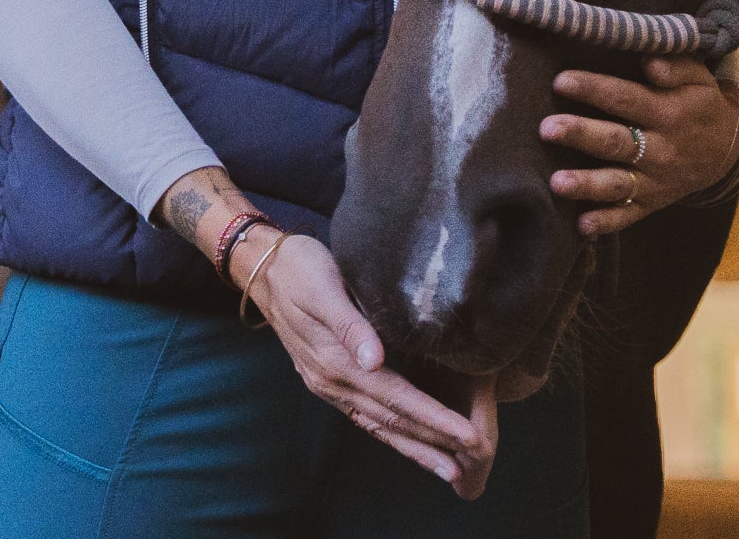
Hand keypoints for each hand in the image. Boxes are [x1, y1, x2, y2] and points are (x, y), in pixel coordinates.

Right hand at [240, 231, 496, 496]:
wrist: (262, 269)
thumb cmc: (299, 269)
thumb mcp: (323, 286)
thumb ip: (349, 326)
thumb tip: (374, 361)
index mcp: (335, 360)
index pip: (396, 397)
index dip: (434, 419)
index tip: (468, 436)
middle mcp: (331, 381)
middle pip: (391, 419)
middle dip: (435, 441)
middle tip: (476, 459)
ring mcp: (327, 385)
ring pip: (379, 425)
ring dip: (416, 448)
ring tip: (450, 470)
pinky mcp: (327, 381)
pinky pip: (365, 417)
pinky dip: (391, 435)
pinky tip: (410, 445)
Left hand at [543, 56, 738, 235]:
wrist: (727, 150)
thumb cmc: (700, 106)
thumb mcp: (699, 79)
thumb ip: (677, 66)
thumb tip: (649, 61)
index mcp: (668, 114)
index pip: (626, 99)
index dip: (594, 89)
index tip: (560, 81)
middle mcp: (660, 150)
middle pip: (616, 142)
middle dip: (581, 135)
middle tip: (547, 128)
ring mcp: (654, 181)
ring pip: (617, 184)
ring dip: (587, 184)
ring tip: (557, 182)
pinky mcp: (650, 203)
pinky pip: (627, 216)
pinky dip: (605, 223)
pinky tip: (581, 226)